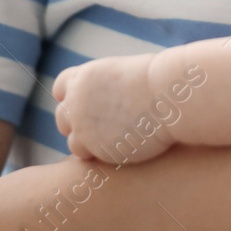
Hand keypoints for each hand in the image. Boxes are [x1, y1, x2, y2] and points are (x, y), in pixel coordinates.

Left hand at [52, 53, 174, 165]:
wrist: (169, 97)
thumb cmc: (159, 81)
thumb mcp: (125, 74)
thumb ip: (107, 87)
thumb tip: (105, 99)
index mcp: (83, 77)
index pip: (61, 88)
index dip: (73, 96)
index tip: (88, 103)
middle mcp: (77, 102)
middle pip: (62, 117)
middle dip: (78, 122)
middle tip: (101, 125)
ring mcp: (84, 128)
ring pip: (73, 141)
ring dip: (89, 142)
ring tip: (115, 138)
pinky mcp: (96, 149)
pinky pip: (89, 156)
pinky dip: (101, 154)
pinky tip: (122, 147)